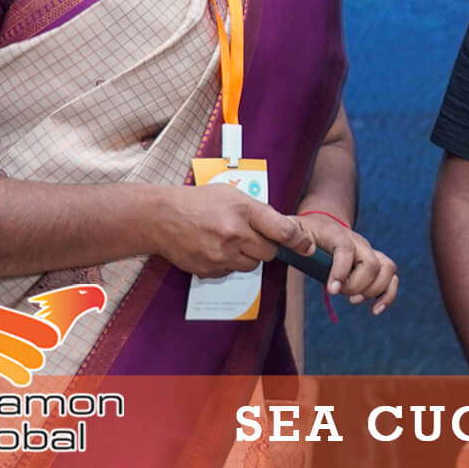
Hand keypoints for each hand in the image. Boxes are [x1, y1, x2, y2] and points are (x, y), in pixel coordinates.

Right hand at [154, 181, 308, 278]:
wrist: (161, 217)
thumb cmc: (199, 202)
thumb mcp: (233, 195)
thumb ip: (259, 211)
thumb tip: (283, 230)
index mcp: (244, 211)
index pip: (283, 231)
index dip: (299, 241)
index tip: (307, 247)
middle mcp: (234, 235)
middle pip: (269, 253)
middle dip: (266, 246)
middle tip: (251, 236)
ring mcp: (221, 255)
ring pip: (251, 266)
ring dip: (248, 257)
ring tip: (231, 241)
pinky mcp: (209, 270)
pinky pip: (231, 272)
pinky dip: (229, 264)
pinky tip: (215, 249)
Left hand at [297, 210, 398, 313]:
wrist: (318, 226)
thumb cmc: (302, 232)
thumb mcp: (288, 229)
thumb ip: (288, 234)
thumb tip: (305, 249)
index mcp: (337, 234)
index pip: (346, 249)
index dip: (341, 270)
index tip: (332, 290)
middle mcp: (358, 242)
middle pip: (371, 263)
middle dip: (356, 285)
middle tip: (338, 292)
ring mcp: (369, 253)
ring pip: (387, 269)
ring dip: (374, 290)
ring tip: (353, 300)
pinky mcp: (374, 265)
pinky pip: (391, 278)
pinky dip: (387, 295)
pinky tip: (375, 310)